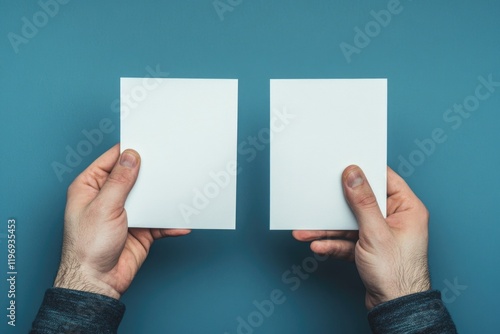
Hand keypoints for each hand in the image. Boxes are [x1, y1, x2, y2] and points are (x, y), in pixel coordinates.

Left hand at [54, 144, 189, 298]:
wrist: (97, 282)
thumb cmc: (87, 247)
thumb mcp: (104, 207)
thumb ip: (119, 181)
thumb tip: (131, 157)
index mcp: (91, 187)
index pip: (112, 161)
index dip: (130, 151)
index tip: (149, 142)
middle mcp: (108, 197)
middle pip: (134, 177)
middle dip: (152, 172)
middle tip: (170, 161)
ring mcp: (126, 213)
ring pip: (149, 197)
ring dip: (164, 196)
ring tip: (181, 187)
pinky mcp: (140, 229)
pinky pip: (159, 220)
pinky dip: (170, 222)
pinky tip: (181, 221)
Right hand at [293, 165, 429, 309]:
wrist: (396, 307)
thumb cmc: (397, 273)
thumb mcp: (375, 232)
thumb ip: (363, 202)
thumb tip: (353, 174)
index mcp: (407, 209)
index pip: (385, 179)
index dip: (365, 171)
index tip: (344, 164)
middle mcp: (395, 219)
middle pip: (362, 203)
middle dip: (335, 206)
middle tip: (318, 197)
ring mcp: (381, 235)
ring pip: (350, 224)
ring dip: (328, 228)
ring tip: (305, 230)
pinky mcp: (369, 249)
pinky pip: (348, 240)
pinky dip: (333, 243)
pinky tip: (318, 245)